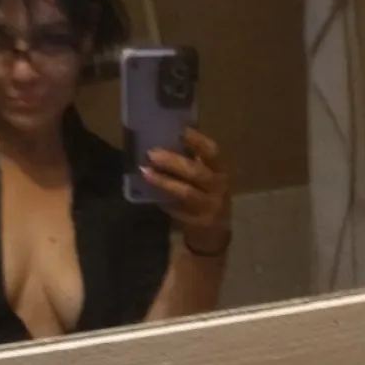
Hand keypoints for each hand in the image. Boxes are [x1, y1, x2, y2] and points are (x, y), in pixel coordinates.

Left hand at [141, 128, 231, 251]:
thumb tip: (162, 141)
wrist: (213, 235)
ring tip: (145, 172)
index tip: (179, 130)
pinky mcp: (199, 222)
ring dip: (164, 181)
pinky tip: (150, 193)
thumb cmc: (204, 197)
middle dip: (173, 161)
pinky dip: (164, 200)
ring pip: (187, 192)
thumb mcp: (204, 178)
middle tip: (151, 153)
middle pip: (196, 171)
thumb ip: (190, 162)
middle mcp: (219, 186)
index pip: (212, 151)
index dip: (197, 140)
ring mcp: (210, 206)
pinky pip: (179, 209)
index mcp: (219, 170)